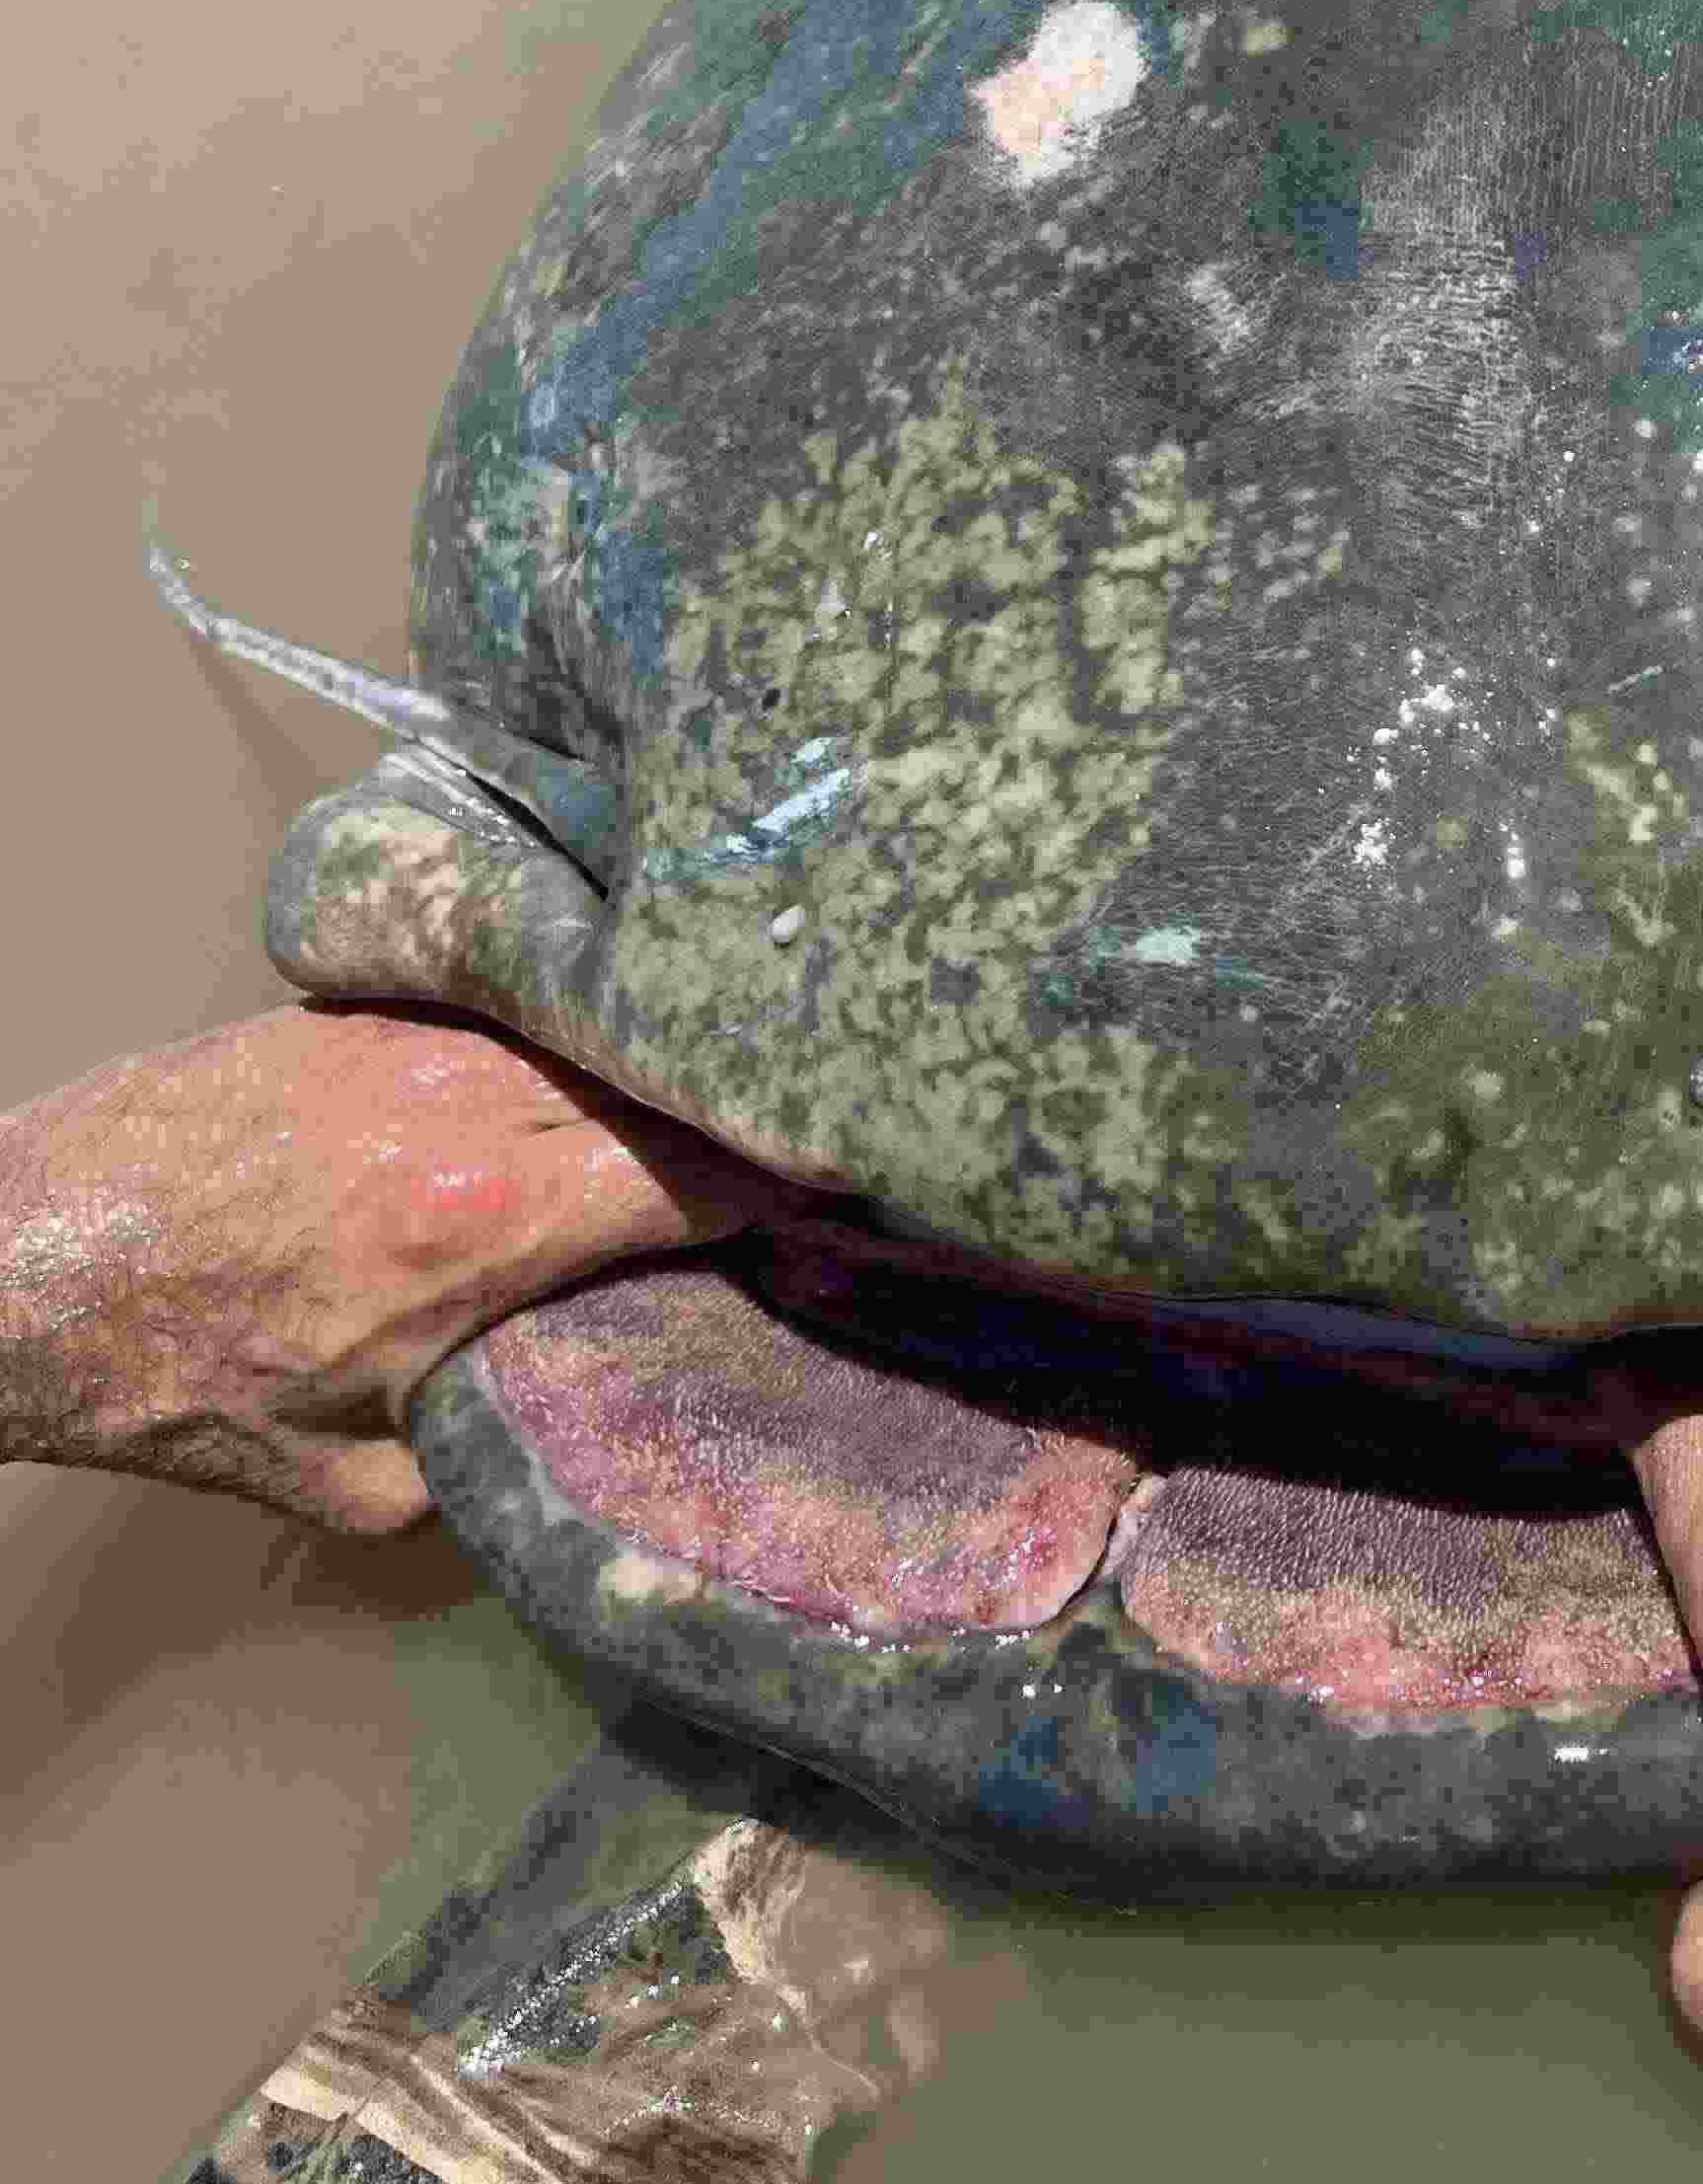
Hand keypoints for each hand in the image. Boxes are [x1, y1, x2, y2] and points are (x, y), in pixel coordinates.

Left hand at [0, 1002, 796, 1531]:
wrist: (11, 1267)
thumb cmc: (177, 1384)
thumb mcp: (354, 1483)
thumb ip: (489, 1450)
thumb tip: (577, 1433)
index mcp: (483, 1227)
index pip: (697, 1174)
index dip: (780, 1187)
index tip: (826, 1204)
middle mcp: (465, 1110)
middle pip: (664, 1089)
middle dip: (736, 1122)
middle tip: (790, 1151)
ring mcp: (409, 1043)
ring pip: (589, 1038)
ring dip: (650, 1075)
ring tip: (699, 1104)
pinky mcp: (356, 1013)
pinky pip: (505, 1015)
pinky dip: (561, 1046)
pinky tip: (581, 1072)